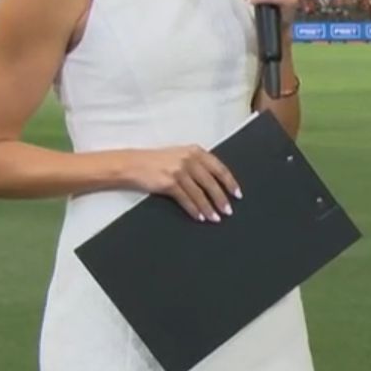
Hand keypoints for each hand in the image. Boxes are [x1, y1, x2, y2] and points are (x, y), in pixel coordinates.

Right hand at [124, 145, 241, 223]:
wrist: (132, 164)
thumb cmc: (157, 161)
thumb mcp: (180, 155)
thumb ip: (197, 164)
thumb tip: (217, 183)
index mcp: (196, 151)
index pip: (219, 168)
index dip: (230, 182)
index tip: (237, 194)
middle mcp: (189, 159)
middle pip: (211, 182)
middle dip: (222, 198)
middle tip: (228, 211)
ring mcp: (179, 170)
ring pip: (200, 193)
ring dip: (209, 208)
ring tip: (216, 218)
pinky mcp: (169, 183)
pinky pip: (186, 199)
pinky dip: (194, 210)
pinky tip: (200, 217)